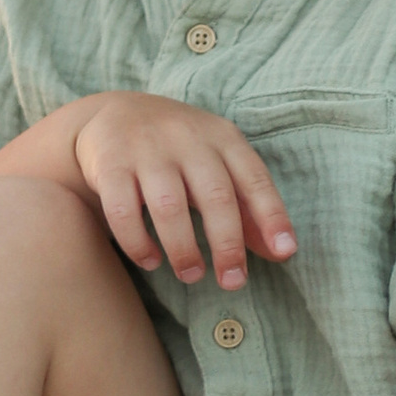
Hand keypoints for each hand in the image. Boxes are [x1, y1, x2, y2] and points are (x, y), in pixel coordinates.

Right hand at [69, 94, 294, 290]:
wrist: (114, 113)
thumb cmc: (179, 150)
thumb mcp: (217, 166)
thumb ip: (246, 207)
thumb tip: (281, 253)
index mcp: (221, 137)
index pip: (254, 178)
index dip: (272, 216)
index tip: (285, 252)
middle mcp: (186, 138)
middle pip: (215, 196)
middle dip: (227, 245)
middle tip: (232, 282)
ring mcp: (146, 149)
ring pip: (168, 207)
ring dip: (183, 249)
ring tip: (191, 275)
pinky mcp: (110, 164)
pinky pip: (123, 211)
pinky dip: (138, 243)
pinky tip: (150, 260)